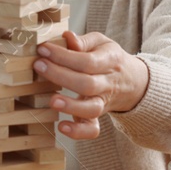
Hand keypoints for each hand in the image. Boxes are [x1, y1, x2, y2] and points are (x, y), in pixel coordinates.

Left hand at [31, 31, 150, 140]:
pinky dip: (78, 131)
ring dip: (71, 106)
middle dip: (60, 75)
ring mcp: (103, 102)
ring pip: (91, 108)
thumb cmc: (109, 59)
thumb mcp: (101, 43)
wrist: (131, 81)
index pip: (86, 60)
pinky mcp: (97, 117)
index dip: (63, 55)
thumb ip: (84, 41)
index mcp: (110, 61)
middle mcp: (108, 84)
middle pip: (87, 83)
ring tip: (52, 101)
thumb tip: (67, 37)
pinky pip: (92, 129)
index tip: (43, 49)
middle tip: (39, 66)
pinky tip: (62, 126)